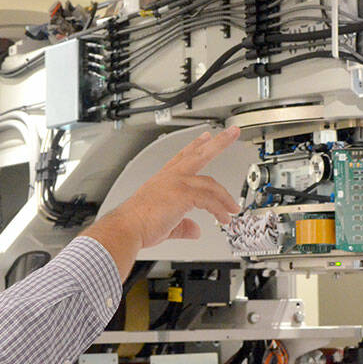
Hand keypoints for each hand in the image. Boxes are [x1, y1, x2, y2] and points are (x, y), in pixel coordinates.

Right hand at [82, 126, 241, 277]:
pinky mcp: (183, 195)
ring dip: (225, 197)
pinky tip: (224, 219)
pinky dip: (219, 211)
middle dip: (219, 142)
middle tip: (232, 132)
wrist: (128, 227)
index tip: (206, 137)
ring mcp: (177, 183)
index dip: (196, 145)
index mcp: (164, 179)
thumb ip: (183, 225)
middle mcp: (171, 176)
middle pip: (200, 154)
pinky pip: (209, 201)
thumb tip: (195, 230)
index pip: (183, 156)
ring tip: (234, 208)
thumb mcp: (165, 223)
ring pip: (210, 182)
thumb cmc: (138, 225)